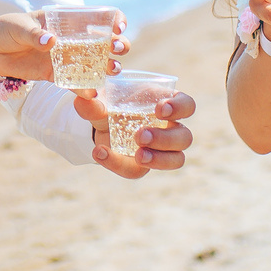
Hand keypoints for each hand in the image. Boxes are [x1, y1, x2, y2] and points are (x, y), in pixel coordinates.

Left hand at [0, 12, 130, 84]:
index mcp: (66, 19)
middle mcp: (72, 38)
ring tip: (112, 70)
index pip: (99, 16)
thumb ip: (33, 34)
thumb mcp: (18, 27)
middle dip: (117, 44)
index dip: (114, 19)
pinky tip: (92, 93)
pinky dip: (84, 88)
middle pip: (104, 41)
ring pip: (95, 63)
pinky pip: (74, 82)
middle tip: (117, 49)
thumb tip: (50, 41)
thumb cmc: (6, 28)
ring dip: (107, 66)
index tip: (118, 27)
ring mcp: (66, 57)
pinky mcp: (56, 74)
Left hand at [74, 86, 194, 177]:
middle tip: (140, 136)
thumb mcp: (102, 99)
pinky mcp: (142, 166)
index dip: (179, 108)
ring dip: (158, 159)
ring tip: (138, 154)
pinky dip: (117, 164)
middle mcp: (170, 128)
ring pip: (176, 160)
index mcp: (167, 104)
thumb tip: (82, 99)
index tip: (159, 109)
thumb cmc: (112, 103)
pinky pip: (137, 171)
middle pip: (184, 137)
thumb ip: (93, 101)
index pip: (187, 106)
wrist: (98, 123)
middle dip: (164, 139)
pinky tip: (100, 153)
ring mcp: (160, 151)